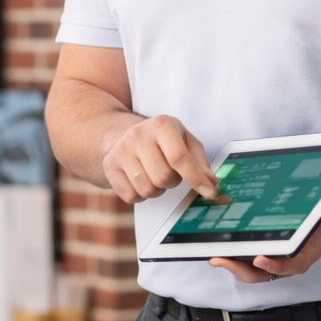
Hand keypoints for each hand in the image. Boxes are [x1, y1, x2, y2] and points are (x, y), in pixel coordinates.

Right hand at [101, 115, 219, 203]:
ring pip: (147, 190)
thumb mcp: (184, 141)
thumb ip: (200, 161)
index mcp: (162, 124)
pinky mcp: (109, 165)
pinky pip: (131, 196)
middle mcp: (138, 134)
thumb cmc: (160, 140)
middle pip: (164, 177)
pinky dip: (140, 196)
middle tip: (169, 172)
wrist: (122, 134)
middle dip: (172, 182)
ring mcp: (121, 150)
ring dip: (157, 190)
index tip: (208, 192)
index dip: (195, 178)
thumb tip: (210, 182)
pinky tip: (140, 180)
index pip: (179, 157)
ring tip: (154, 175)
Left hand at [210, 189, 320, 282]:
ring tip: (215, 255)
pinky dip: (236, 254)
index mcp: (311, 248)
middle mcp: (293, 256)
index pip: (295, 264)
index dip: (277, 265)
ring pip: (254, 268)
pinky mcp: (268, 247)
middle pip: (266, 272)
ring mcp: (279, 254)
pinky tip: (220, 244)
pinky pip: (251, 255)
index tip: (260, 259)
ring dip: (234, 264)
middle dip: (240, 269)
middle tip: (220, 259)